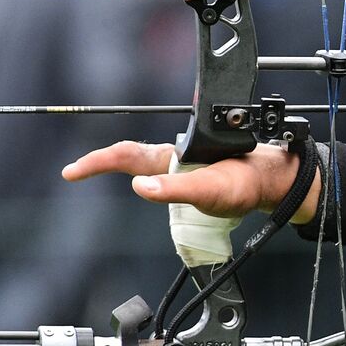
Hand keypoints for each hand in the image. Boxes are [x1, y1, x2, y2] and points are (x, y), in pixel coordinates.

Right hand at [62, 141, 321, 224]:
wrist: (274, 183)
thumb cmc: (245, 184)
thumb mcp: (210, 191)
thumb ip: (175, 189)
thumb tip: (139, 186)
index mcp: (175, 157)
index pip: (126, 155)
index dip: (96, 161)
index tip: (71, 171)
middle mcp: (177, 158)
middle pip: (131, 155)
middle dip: (101, 161)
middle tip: (75, 171)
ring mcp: (186, 166)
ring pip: (147, 163)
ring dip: (120, 164)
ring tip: (94, 169)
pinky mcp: (196, 175)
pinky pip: (164, 175)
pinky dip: (146, 177)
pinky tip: (146, 184)